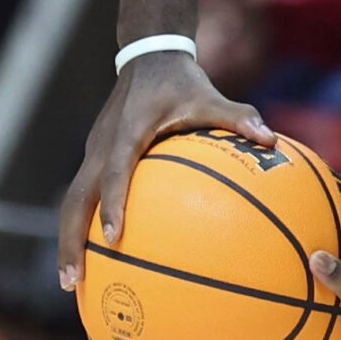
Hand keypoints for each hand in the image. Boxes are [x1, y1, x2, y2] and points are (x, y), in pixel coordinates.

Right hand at [58, 50, 272, 288]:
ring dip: (68, 240)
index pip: (117, 171)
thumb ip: (239, 118)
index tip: (114, 237)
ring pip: (72, 202)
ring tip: (71, 282)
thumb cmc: (182, 83)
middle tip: (72, 281)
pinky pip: (82, 195)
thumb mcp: (211, 97)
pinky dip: (80, 225)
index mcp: (128, 133)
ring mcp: (93, 153)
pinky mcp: (94, 157)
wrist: (147, 58)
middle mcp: (103, 146)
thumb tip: (272, 140)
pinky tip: (94, 256)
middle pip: (76, 199)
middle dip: (71, 241)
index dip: (114, 204)